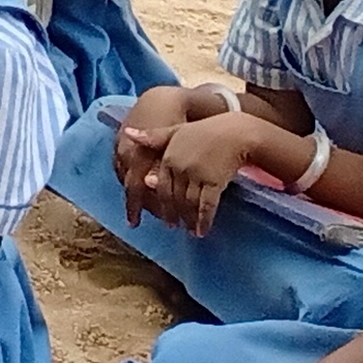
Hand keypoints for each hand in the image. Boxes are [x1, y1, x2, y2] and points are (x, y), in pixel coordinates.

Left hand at [153, 110, 262, 233]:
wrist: (235, 133)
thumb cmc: (204, 131)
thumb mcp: (175, 131)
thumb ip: (153, 138)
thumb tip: (127, 135)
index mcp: (167, 156)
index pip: (158, 184)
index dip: (158, 201)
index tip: (158, 212)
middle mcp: (179, 166)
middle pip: (171, 196)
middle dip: (171, 213)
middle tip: (171, 226)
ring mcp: (196, 175)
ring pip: (187, 203)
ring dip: (187, 220)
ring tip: (188, 231)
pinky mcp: (214, 182)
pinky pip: (206, 205)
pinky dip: (203, 220)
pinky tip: (202, 231)